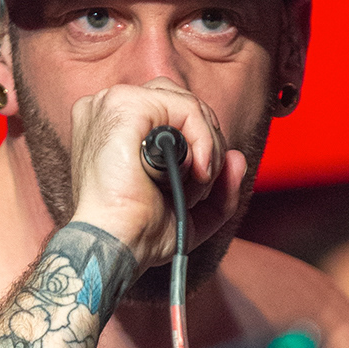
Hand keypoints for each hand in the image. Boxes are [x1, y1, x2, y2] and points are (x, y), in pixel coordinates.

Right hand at [67, 79, 247, 273]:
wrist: (118, 244)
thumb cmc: (138, 232)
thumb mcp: (188, 210)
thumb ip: (219, 187)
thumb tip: (237, 159)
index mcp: (115, 125)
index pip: (172, 111)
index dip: (197, 143)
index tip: (200, 180)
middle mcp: (110, 108)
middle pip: (183, 103)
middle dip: (207, 146)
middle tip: (201, 185)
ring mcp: (115, 103)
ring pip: (189, 105)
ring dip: (207, 148)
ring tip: (194, 183)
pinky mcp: (126, 105)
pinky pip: (187, 108)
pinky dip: (204, 140)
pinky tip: (195, 171)